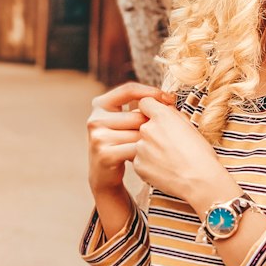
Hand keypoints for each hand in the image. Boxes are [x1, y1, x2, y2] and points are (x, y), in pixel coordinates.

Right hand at [87, 80, 176, 198]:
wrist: (104, 175)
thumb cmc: (122, 143)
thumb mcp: (125, 121)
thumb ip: (139, 107)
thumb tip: (168, 98)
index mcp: (100, 104)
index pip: (128, 89)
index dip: (151, 92)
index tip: (170, 99)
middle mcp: (95, 119)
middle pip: (137, 115)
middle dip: (152, 125)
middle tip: (160, 135)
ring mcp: (98, 137)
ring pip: (139, 133)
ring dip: (149, 141)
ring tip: (149, 148)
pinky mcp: (105, 154)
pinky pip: (137, 149)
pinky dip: (145, 154)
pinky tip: (146, 158)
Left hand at [134, 96, 234, 212]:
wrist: (200, 181)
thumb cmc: (201, 154)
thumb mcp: (191, 126)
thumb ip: (173, 114)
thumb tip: (164, 108)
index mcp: (162, 116)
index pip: (144, 103)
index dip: (150, 109)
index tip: (156, 117)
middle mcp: (147, 129)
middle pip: (141, 124)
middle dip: (151, 131)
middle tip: (167, 143)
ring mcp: (140, 148)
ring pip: (140, 143)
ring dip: (149, 148)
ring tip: (167, 159)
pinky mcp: (138, 165)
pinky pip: (139, 160)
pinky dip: (148, 163)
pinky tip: (164, 169)